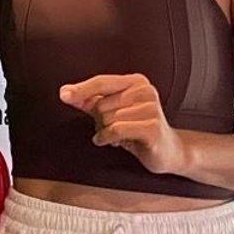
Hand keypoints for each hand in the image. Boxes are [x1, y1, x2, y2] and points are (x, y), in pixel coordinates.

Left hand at [60, 74, 187, 175]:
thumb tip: (66, 93)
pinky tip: (111, 142)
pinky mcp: (152, 127)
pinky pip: (116, 130)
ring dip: (106, 131)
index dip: (81, 89)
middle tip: (112, 128)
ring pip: (108, 119)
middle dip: (100, 121)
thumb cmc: (138, 129)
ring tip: (118, 136)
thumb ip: (90, 101)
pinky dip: (108, 138)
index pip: (102, 82)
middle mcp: (145, 91)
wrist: (169, 151)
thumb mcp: (113, 112)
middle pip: (102, 104)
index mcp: (135, 81)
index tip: (64, 94)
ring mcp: (151, 108)